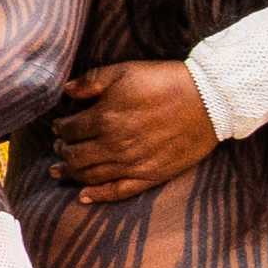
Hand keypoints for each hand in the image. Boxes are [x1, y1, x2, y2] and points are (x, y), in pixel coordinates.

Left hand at [54, 57, 224, 194]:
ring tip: (59, 171)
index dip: (60, 128)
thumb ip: (92, 80)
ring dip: (70, 174)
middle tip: (59, 147)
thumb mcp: (125, 70)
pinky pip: (117, 191)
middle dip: (62, 151)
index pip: (70, 129)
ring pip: (90, 176)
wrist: (209, 100)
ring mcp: (132, 163)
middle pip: (75, 155)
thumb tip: (67, 90)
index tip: (59, 126)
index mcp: (104, 117)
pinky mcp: (150, 176)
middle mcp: (114, 144)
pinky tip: (83, 196)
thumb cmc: (165, 82)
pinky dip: (97, 196)